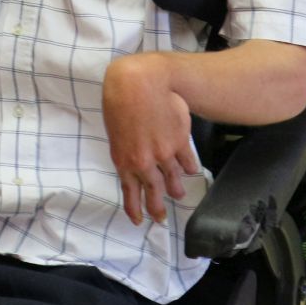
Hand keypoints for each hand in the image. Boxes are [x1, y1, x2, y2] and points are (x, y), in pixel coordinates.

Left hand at [102, 54, 199, 226]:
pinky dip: (189, 168)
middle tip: (160, 218)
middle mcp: (145, 162)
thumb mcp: (115, 132)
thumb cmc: (119, 102)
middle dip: (157, 208)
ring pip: (174, 180)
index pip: (130, 192)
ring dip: (176, 190)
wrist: (139, 84)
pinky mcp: (180, 142)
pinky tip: (190, 171)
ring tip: (178, 195)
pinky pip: (188, 162)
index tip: (139, 221)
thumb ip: (126, 151)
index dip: (135, 208)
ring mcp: (164, 154)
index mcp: (123, 160)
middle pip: (154, 191)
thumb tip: (136, 164)